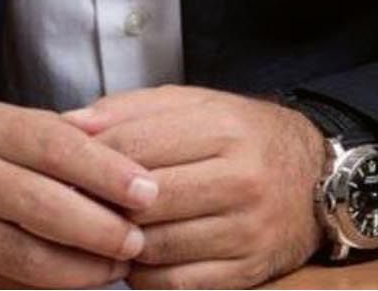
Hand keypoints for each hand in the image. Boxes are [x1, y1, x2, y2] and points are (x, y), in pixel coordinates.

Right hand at [0, 102, 159, 287]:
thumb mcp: (2, 123)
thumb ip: (58, 134)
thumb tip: (117, 139)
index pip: (53, 145)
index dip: (105, 171)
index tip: (147, 189)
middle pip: (41, 206)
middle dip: (99, 228)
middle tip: (139, 237)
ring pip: (24, 256)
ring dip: (81, 268)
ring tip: (118, 264)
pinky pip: (5, 284)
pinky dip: (49, 287)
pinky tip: (80, 280)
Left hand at [61, 86, 324, 288]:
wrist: (314, 177)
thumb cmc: (241, 134)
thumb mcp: (194, 104)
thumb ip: (131, 110)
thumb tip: (70, 125)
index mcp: (222, 127)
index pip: (136, 144)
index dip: (90, 157)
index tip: (63, 163)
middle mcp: (240, 179)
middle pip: (144, 199)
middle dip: (100, 203)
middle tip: (71, 202)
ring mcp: (247, 231)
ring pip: (156, 246)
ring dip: (118, 242)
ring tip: (101, 229)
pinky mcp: (248, 273)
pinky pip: (177, 284)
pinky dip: (144, 276)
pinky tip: (135, 256)